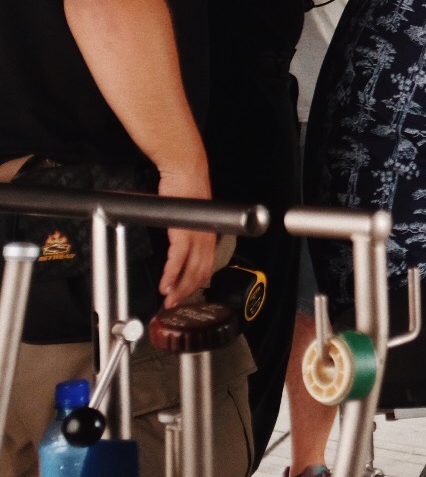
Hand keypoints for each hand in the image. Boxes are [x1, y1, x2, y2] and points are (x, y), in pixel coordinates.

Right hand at [155, 165, 215, 308]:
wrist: (185, 171)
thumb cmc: (185, 190)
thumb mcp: (187, 216)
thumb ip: (184, 231)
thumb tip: (176, 243)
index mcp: (208, 234)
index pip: (206, 265)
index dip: (197, 283)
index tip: (187, 295)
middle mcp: (206, 237)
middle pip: (200, 272)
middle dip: (187, 291)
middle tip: (175, 304)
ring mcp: (197, 235)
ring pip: (191, 269)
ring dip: (179, 287)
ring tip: (169, 300)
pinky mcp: (185, 231)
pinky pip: (178, 258)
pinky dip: (172, 274)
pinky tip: (166, 285)